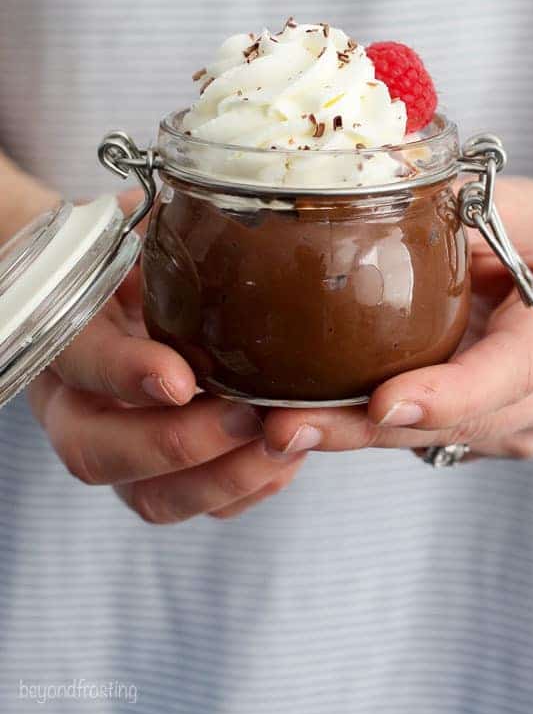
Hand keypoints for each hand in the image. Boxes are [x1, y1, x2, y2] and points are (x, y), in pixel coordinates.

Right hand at [27, 190, 304, 521]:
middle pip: (98, 455)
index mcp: (64, 340)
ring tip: (284, 445)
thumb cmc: (132, 256)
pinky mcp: (164, 473)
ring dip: (221, 480)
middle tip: (249, 416)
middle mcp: (78, 405)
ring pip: (150, 499)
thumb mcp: (132, 229)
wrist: (122, 292)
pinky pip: (197, 506)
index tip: (178, 375)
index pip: (79, 365)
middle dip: (178, 445)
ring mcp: (119, 447)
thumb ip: (149, 227)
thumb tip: (194, 207)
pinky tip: (287, 458)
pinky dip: (247, 490)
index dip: (123, 376)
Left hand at [262, 178, 532, 461]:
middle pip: (460, 421)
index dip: (447, 393)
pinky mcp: (501, 429)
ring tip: (274, 426)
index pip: (512, 370)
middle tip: (282, 428)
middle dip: (365, 429)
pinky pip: (437, 436)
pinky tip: (314, 418)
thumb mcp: (521, 206)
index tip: (382, 403)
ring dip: (357, 436)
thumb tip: (353, 192)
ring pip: (441, 438)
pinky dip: (377, 428)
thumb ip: (452, 208)